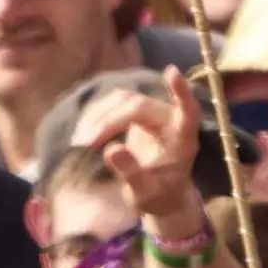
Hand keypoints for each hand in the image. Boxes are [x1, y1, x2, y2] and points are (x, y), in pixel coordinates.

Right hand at [72, 67, 201, 218]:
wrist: (159, 196)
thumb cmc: (159, 197)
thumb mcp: (145, 193)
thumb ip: (132, 172)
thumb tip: (111, 149)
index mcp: (182, 139)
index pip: (187, 110)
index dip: (180, 91)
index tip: (171, 71)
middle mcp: (169, 120)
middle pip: (138, 105)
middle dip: (109, 120)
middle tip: (84, 143)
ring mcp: (152, 114)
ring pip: (122, 100)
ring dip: (98, 115)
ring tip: (79, 140)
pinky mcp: (137, 114)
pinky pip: (114, 105)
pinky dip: (97, 116)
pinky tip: (83, 132)